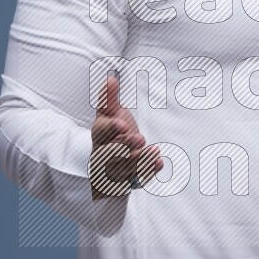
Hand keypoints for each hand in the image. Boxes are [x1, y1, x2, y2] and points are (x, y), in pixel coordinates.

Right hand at [89, 73, 162, 198]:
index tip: (123, 124)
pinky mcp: (126, 180)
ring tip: (154, 150)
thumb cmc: (112, 133)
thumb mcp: (109, 114)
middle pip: (110, 152)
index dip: (111, 129)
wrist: (108, 160)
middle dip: (125, 146)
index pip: (101, 132)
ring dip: (139, 160)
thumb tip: (111, 78)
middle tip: (140, 138)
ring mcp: (114, 169)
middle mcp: (103, 153)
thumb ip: (109, 99)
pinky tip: (158, 163)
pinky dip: (147, 173)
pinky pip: (136, 179)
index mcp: (100, 135)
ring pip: (123, 168)